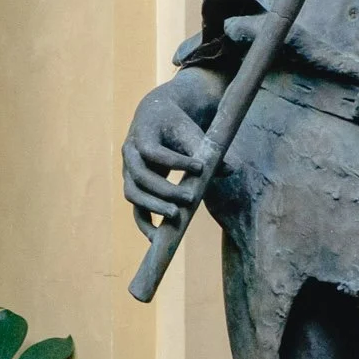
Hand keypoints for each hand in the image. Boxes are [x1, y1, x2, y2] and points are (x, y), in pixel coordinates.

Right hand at [122, 69, 222, 228]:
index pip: (153, 152)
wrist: (155, 120)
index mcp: (142, 135)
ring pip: (133, 194)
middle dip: (164, 190)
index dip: (176, 162)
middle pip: (140, 176)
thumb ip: (207, 149)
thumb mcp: (190, 131)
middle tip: (190, 199)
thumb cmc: (175, 125)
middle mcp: (130, 154)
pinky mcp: (134, 187)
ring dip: (153, 207)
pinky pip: (135, 208)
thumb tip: (230, 169)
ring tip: (177, 216)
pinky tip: (158, 238)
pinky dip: (145, 223)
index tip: (201, 167)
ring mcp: (129, 172)